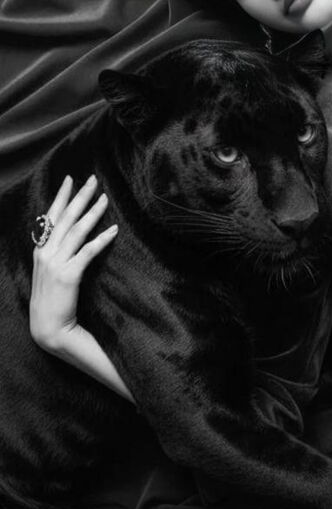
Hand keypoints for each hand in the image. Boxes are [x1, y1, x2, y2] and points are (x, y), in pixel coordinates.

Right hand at [30, 174, 117, 350]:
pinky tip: (113, 230)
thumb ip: (55, 253)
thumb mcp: (48, 272)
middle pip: (65, 218)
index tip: (70, 179)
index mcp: (40, 251)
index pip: (50, 217)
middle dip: (79, 197)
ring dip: (92, 213)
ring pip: (76, 231)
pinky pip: (87, 252)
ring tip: (105, 199)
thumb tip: (68, 236)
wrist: (48, 328)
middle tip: (93, 180)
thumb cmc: (52, 300)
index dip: (61, 197)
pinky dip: (101, 240)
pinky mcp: (68, 276)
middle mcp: (45, 254)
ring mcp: (56, 264)